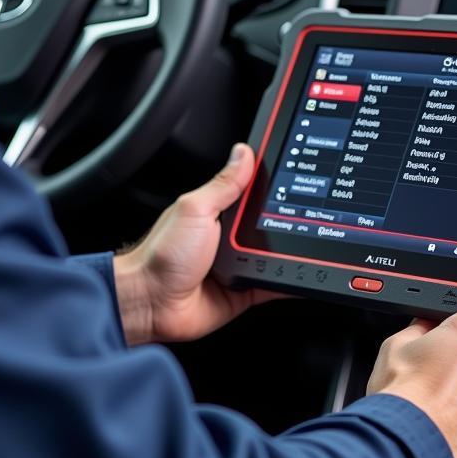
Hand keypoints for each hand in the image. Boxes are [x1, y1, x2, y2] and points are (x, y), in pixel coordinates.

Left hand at [112, 143, 281, 344]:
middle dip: (286, 218)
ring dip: (287, 249)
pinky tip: (299, 271)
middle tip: (303, 214)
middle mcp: (230, 235)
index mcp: (218, 210)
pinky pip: (273, 283)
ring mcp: (239, 262)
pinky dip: (287, 279)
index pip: (252, 189)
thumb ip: (223, 185)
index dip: (272, 181)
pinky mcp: (245, 290)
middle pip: (269, 220)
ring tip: (300, 243)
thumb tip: (243, 153)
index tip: (293, 171)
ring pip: (276, 251)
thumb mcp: (196, 209)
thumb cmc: (162, 256)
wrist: (153, 304)